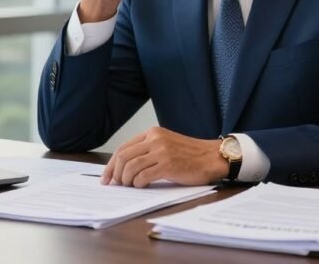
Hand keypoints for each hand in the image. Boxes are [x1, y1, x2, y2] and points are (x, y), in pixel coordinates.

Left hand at [100, 127, 227, 187]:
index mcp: (152, 133)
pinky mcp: (169, 165)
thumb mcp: (166, 144)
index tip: (106, 177)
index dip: (111, 164)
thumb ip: (148, 150)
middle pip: (124, 156)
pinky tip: (142, 185)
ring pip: (131, 166)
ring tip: (130, 186)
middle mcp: (155, 139)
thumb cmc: (190, 154)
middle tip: (115, 184)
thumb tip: (124, 168)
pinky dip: (138, 183)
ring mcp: (162, 152)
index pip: (123, 148)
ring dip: (126, 180)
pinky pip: (144, 176)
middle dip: (115, 173)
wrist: (212, 157)